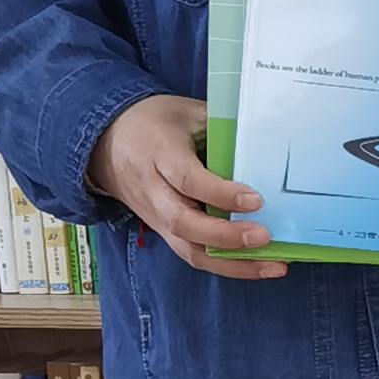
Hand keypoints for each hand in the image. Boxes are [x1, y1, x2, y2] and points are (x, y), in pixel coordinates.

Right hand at [91, 93, 280, 279]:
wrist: (105, 142)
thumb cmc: (153, 123)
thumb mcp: (186, 112)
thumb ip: (221, 128)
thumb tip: (266, 146)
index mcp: (158, 153)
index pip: (187, 179)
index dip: (220, 194)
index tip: (255, 200)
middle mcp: (153, 190)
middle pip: (183, 222)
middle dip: (226, 236)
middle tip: (265, 237)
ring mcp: (155, 215)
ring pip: (188, 248)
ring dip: (231, 263)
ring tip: (273, 266)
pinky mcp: (163, 231)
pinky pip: (191, 254)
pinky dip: (225, 265)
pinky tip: (257, 266)